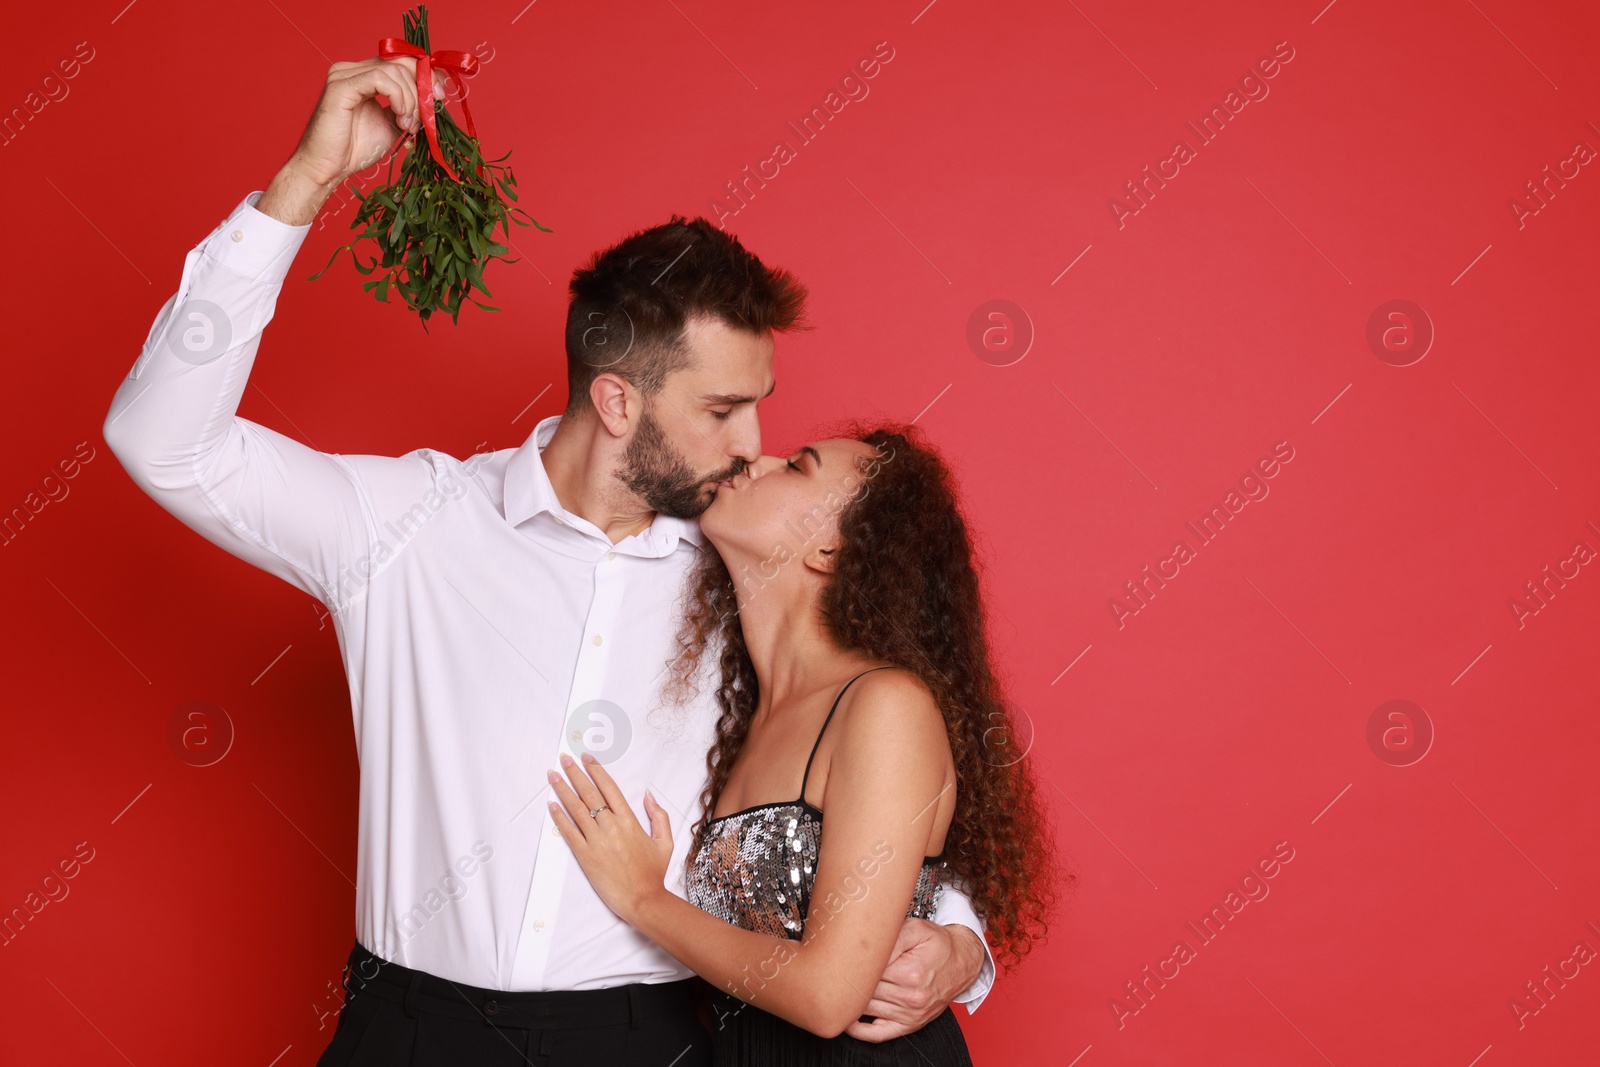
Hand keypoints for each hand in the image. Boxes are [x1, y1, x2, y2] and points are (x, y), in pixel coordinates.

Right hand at [288, 57, 447, 189]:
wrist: (327, 168)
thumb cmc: (355, 150)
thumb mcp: (392, 125)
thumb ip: (408, 108)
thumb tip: (434, 97)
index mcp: (363, 75)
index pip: (401, 61)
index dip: (426, 74)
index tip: (441, 96)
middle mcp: (352, 69)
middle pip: (400, 61)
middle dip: (423, 85)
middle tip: (430, 112)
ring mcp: (344, 75)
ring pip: (393, 71)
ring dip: (411, 99)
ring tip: (409, 125)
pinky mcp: (341, 86)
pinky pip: (380, 79)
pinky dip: (398, 97)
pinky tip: (399, 117)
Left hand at [547, 753, 673, 922]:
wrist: (643, 900)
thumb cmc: (653, 873)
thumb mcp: (664, 841)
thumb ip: (658, 815)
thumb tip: (649, 794)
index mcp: (629, 820)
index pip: (609, 788)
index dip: (596, 771)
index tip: (587, 758)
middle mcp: (611, 827)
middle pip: (589, 793)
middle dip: (575, 773)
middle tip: (564, 758)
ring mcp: (597, 841)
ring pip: (576, 809)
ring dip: (563, 790)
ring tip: (553, 775)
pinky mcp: (586, 856)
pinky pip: (569, 833)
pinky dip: (559, 818)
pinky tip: (552, 805)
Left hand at [845, 918, 980, 1041]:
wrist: (961, 962)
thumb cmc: (937, 944)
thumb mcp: (916, 929)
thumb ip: (891, 937)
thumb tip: (867, 950)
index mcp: (910, 973)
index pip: (868, 971)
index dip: (852, 962)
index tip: (842, 955)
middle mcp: (911, 997)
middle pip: (865, 990)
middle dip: (850, 978)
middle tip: (837, 967)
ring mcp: (909, 1014)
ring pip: (866, 1009)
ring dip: (851, 999)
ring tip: (839, 986)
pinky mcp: (909, 1025)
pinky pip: (878, 1034)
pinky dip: (858, 1030)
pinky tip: (847, 1018)